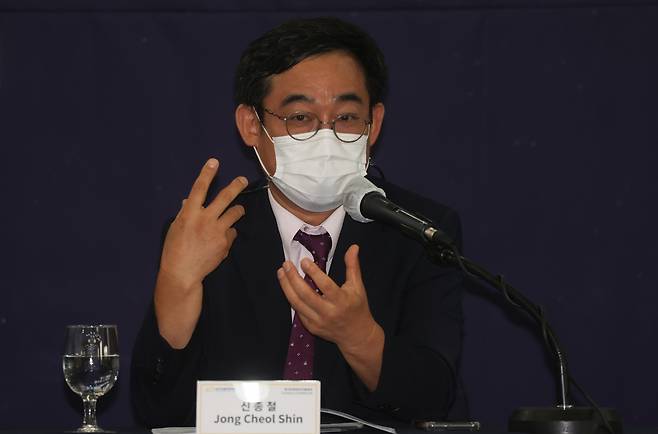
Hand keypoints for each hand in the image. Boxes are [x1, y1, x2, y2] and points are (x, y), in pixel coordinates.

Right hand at [158, 158, 247, 290]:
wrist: (183, 273)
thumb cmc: (174, 249)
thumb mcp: (176, 228)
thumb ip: (185, 213)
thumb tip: (188, 201)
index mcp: (189, 213)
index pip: (199, 188)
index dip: (207, 174)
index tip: (214, 162)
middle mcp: (205, 219)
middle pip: (225, 197)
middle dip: (236, 186)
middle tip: (243, 180)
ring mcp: (217, 231)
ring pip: (235, 213)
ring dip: (238, 210)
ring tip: (238, 210)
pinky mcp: (225, 243)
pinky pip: (232, 232)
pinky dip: (229, 233)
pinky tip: (222, 239)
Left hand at [277, 244, 384, 389]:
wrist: (356, 335)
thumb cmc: (357, 308)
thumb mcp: (358, 286)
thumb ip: (353, 266)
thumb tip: (353, 247)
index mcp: (341, 300)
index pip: (324, 285)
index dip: (313, 272)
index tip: (304, 261)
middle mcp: (328, 312)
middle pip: (306, 294)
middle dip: (293, 278)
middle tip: (286, 265)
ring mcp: (318, 321)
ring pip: (297, 303)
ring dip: (286, 287)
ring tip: (281, 273)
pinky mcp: (312, 327)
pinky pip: (298, 311)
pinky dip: (291, 298)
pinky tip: (287, 287)